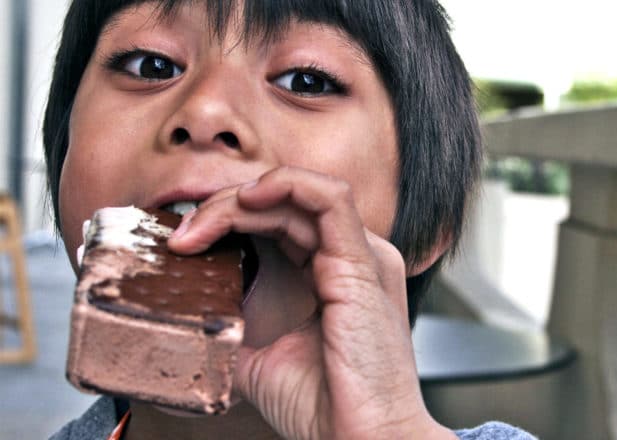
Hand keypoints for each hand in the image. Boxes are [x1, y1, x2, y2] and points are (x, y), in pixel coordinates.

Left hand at [167, 166, 452, 438]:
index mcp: (331, 273)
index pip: (278, 222)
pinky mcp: (363, 262)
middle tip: (182, 233)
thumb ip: (236, 325)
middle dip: (225, 206)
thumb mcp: (259, 356)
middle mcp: (350, 258)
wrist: (359, 439)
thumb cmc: (325, 406)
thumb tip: (195, 315)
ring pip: (298, 194)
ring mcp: (361, 255)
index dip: (229, 218)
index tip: (185, 239)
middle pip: (283, 203)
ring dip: (241, 198)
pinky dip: (285, 185)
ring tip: (200, 224)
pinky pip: (328, 198)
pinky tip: (247, 200)